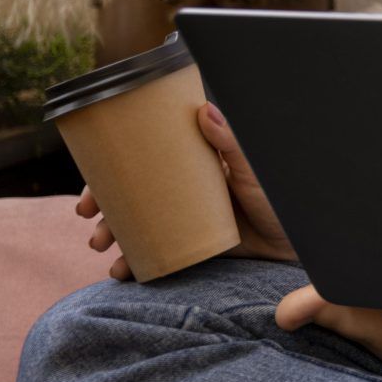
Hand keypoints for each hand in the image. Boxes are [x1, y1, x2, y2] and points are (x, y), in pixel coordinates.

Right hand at [76, 101, 295, 281]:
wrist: (295, 243)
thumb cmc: (278, 197)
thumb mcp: (253, 167)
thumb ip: (232, 142)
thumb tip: (204, 110)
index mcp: (194, 164)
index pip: (146, 160)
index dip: (113, 170)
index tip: (91, 181)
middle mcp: (183, 190)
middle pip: (131, 193)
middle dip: (101, 205)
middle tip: (86, 216)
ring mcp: (184, 219)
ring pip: (135, 224)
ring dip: (110, 234)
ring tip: (101, 247)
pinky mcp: (189, 247)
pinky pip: (153, 255)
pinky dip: (133, 263)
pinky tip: (121, 271)